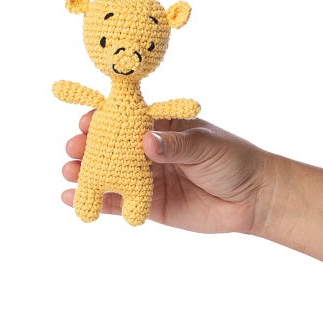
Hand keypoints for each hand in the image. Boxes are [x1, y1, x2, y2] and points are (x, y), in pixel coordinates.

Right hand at [61, 110, 269, 232]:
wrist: (252, 198)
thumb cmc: (233, 160)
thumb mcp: (206, 145)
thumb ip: (176, 145)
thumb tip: (146, 140)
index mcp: (165, 127)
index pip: (129, 119)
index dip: (106, 119)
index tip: (88, 121)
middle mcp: (152, 151)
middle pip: (113, 146)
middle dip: (90, 146)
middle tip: (74, 149)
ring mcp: (150, 178)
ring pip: (111, 174)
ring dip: (87, 173)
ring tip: (70, 172)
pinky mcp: (150, 204)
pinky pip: (120, 202)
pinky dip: (98, 201)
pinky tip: (74, 199)